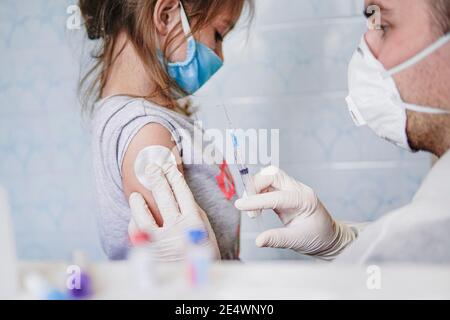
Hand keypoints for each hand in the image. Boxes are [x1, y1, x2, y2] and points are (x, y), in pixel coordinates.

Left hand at [128, 163, 220, 260]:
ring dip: (138, 203)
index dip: (174, 177)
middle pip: (164, 198)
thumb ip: (194, 212)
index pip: (182, 193)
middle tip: (150, 167)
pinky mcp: (150, 252)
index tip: (169, 166)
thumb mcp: (206, 232)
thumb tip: (181, 194)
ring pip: (144, 216)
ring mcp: (162, 241)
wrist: (198, 280)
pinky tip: (135, 217)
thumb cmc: (203, 254)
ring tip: (135, 195)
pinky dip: (135, 223)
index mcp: (194, 222)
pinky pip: (137, 233)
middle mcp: (178, 229)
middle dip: (157, 179)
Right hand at [234, 166, 356, 259]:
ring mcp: (292, 188)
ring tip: (252, 209)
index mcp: (305, 200)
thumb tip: (259, 241)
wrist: (329, 237)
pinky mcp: (285, 192)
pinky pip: (269, 184)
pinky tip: (257, 207)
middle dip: (255, 186)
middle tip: (246, 206)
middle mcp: (299, 190)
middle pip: (273, 175)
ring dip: (255, 188)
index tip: (240, 205)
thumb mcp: (298, 241)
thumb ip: (277, 239)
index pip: (277, 196)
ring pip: (269, 175)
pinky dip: (258, 192)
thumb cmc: (318, 238)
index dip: (256, 200)